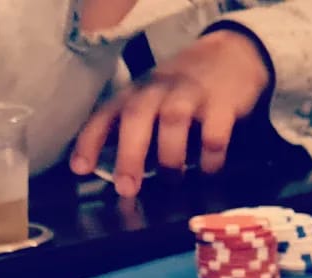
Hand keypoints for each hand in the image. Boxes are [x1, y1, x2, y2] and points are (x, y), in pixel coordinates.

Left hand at [69, 29, 271, 196]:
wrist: (231, 55)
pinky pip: (214, 135)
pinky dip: (210, 159)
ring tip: (172, 181)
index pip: (107, 114)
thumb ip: (137, 131)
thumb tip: (120, 176)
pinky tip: (208, 171)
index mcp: (137, 92)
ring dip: (170, 158)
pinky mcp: (222, 104)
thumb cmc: (184, 89)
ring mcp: (191, 94)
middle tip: (127, 188)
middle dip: (129, 154)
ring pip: (173, 121)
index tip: (80, 168)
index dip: (90, 141)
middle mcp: (159, 89)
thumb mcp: (154, 100)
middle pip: (137, 116)